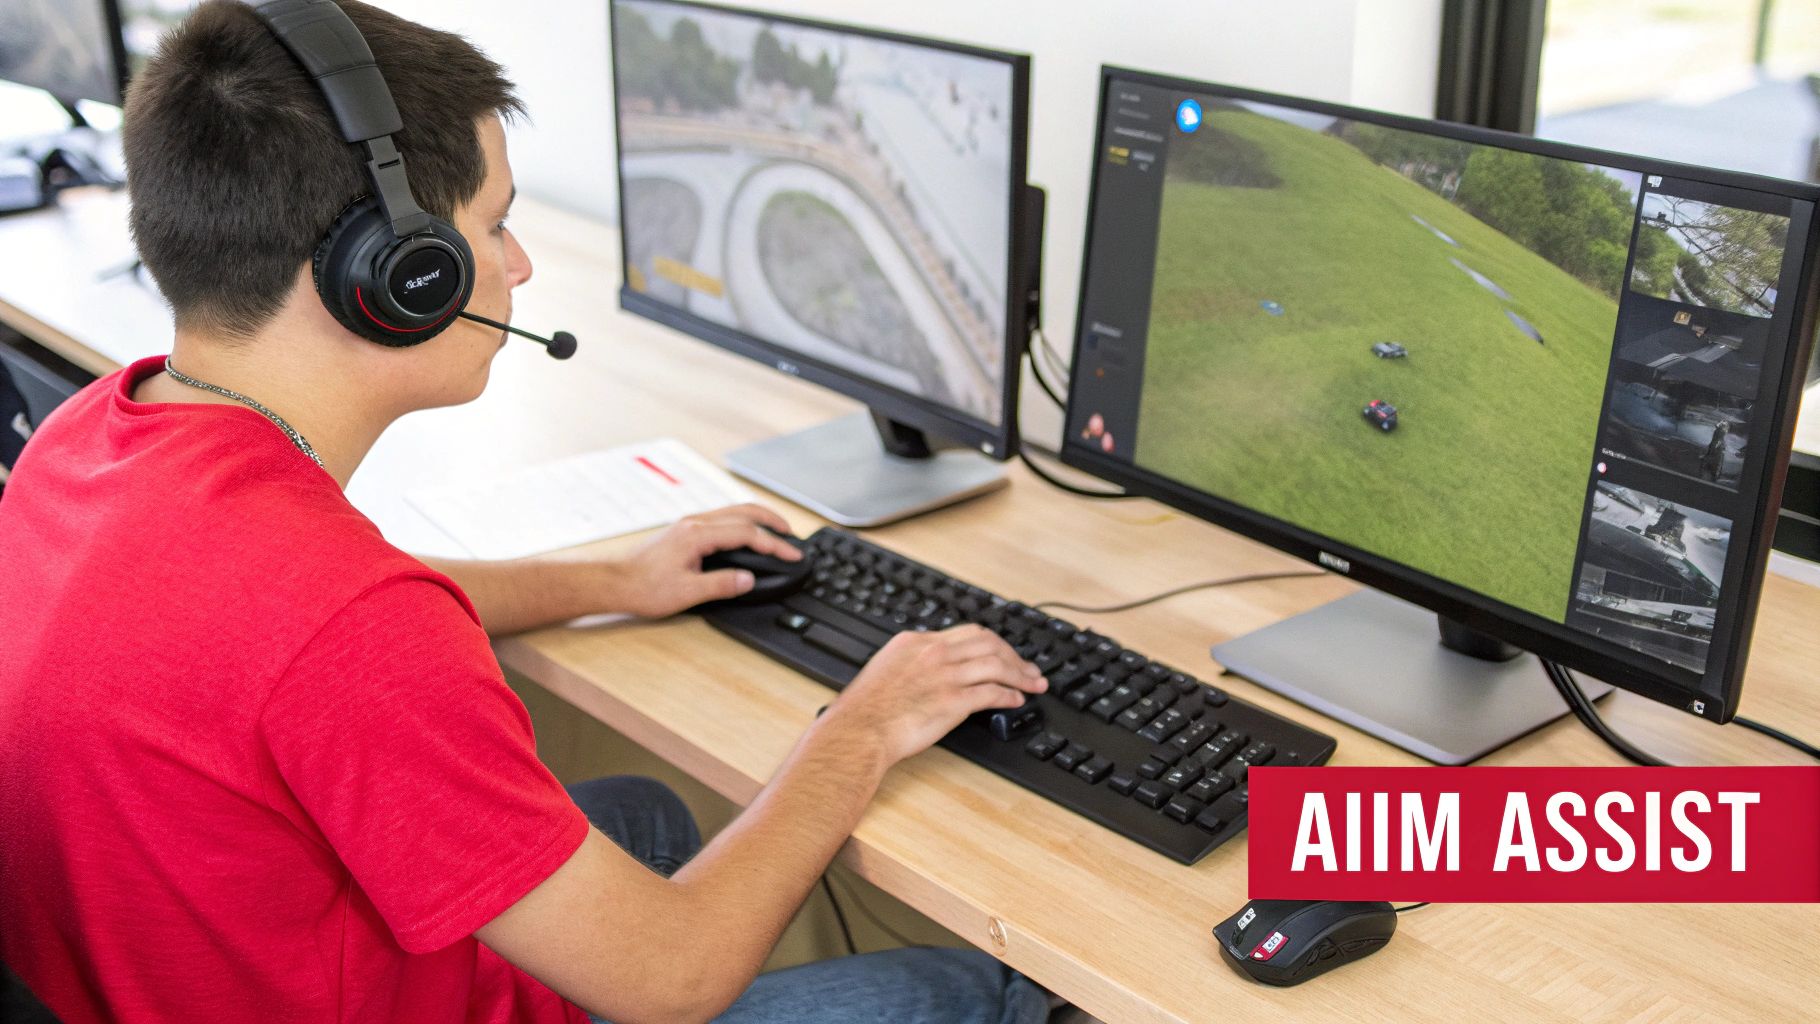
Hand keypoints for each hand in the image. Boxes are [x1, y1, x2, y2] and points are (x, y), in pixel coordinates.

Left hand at [609, 504, 802, 617]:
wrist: (613, 581)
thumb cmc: (642, 586)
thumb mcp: (686, 592)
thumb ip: (721, 584)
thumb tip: (748, 579)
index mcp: (697, 534)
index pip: (747, 532)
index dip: (774, 543)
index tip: (792, 554)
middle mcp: (694, 522)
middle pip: (743, 511)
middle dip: (772, 520)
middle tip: (792, 533)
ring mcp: (689, 523)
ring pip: (732, 510)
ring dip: (758, 517)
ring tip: (775, 529)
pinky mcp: (684, 530)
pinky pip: (721, 517)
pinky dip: (742, 521)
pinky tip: (745, 531)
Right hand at [824, 625, 1047, 766]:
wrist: (858, 731)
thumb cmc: (866, 710)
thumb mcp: (887, 668)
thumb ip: (913, 662)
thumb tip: (931, 670)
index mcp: (917, 642)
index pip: (969, 633)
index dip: (994, 643)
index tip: (1005, 653)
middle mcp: (934, 654)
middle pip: (989, 644)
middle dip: (1015, 656)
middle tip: (1029, 669)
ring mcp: (945, 676)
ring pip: (996, 665)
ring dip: (1020, 675)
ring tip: (1033, 684)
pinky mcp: (952, 702)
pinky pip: (991, 693)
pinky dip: (1009, 695)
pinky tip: (1016, 700)